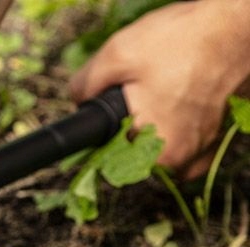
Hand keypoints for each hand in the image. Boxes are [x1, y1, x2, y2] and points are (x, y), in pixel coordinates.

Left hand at [70, 0, 249, 178]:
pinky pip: (186, 145)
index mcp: (156, 151)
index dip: (102, 132)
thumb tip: (76, 100)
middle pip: (134, 154)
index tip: (111, 111)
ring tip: (163, 88)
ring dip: (153, 124)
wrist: (243, 24)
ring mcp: (205, 150)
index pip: (109, 159)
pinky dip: (176, 127)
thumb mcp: (118, 54)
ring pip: (160, 148)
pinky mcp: (219, 136)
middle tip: (141, 90)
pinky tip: (175, 101)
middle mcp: (184, 160)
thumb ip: (85, 84)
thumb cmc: (186, 39)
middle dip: (128, 125)